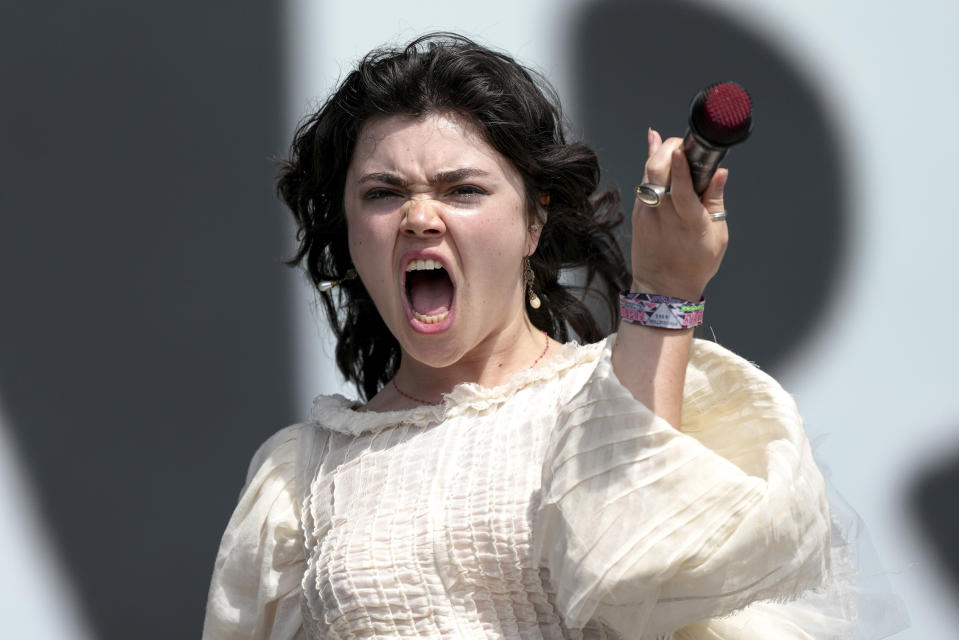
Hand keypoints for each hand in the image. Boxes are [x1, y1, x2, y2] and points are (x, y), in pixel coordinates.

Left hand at [630, 129, 728, 300]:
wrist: (662, 289)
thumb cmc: (695, 265)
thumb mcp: (717, 237)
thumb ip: (716, 201)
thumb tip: (720, 173)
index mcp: (689, 223)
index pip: (681, 191)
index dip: (680, 168)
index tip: (681, 149)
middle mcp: (664, 216)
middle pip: (657, 175)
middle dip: (666, 150)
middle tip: (681, 144)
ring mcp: (646, 215)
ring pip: (647, 176)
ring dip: (658, 156)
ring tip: (672, 145)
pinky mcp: (636, 215)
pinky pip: (643, 184)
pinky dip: (651, 168)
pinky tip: (657, 152)